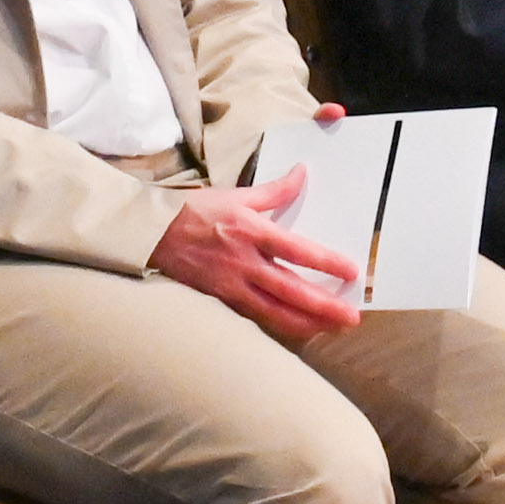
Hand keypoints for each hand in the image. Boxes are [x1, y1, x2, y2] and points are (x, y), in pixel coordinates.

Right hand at [149, 172, 364, 338]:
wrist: (153, 234)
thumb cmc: (195, 211)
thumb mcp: (237, 194)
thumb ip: (275, 190)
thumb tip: (303, 173)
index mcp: (250, 232)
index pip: (297, 250)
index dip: (326, 263)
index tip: (352, 272)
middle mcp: (244, 262)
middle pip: (291, 290)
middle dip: (324, 307)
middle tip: (351, 318)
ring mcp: (232, 286)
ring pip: (276, 313)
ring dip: (308, 324)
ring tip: (333, 329)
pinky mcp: (223, 301)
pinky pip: (258, 317)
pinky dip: (282, 326)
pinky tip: (302, 330)